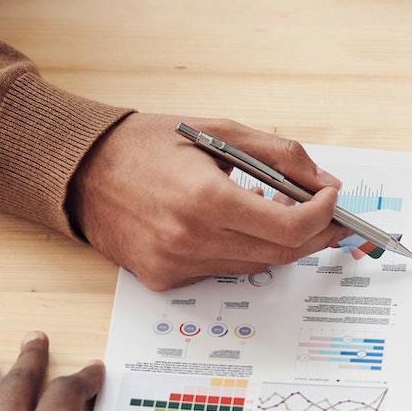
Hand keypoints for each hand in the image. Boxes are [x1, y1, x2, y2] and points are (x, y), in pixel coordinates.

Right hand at [69, 114, 349, 290]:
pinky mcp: (164, 280)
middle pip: (280, 253)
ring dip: (280, 242)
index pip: (290, 228)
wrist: (80, 169)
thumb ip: (280, 156)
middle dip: (314, 233)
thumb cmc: (148, 143)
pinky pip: (223, 272)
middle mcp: (190, 240)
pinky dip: (243, 250)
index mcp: (205, 199)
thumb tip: (324, 183)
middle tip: (328, 214)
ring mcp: (175, 266)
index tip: (332, 198)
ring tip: (282, 211)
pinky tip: (238, 225)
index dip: (322, 216)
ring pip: (255, 266)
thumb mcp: (220, 130)